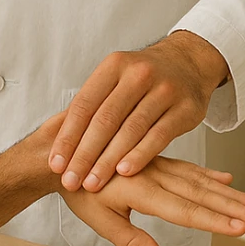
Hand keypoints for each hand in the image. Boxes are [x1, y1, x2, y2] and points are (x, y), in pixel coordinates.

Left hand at [49, 32, 228, 191]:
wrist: (188, 62)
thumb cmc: (142, 79)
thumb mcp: (116, 77)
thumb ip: (94, 105)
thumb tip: (62, 143)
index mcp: (114, 65)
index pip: (84, 105)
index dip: (68, 136)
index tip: (56, 164)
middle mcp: (138, 74)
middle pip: (105, 119)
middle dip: (84, 154)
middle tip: (71, 180)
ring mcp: (164, 90)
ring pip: (130, 130)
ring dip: (108, 160)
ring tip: (93, 183)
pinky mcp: (186, 108)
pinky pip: (159, 136)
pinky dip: (140, 155)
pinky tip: (125, 172)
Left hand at [61, 157, 244, 245]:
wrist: (61, 152)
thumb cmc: (77, 189)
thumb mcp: (100, 221)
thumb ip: (134, 243)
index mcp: (141, 189)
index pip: (185, 209)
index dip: (214, 221)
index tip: (240, 229)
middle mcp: (154, 173)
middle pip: (201, 194)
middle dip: (233, 207)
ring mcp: (156, 165)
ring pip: (199, 180)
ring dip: (229, 193)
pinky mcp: (155, 160)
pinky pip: (188, 168)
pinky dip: (209, 175)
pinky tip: (226, 179)